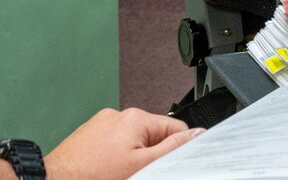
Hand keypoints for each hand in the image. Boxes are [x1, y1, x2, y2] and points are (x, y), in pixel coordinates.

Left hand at [44, 108, 204, 179]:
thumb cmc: (91, 176)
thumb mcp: (141, 166)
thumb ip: (172, 148)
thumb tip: (197, 134)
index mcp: (136, 117)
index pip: (175, 127)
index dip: (176, 149)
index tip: (167, 163)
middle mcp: (118, 115)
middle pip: (153, 135)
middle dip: (150, 155)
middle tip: (135, 172)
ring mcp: (102, 123)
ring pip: (132, 141)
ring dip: (132, 157)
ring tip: (116, 173)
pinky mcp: (90, 134)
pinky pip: (114, 143)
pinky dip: (114, 157)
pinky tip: (105, 170)